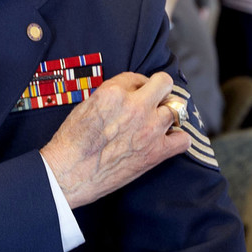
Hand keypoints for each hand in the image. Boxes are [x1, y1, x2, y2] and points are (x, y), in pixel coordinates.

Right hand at [40, 71, 191, 208]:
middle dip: (160, 91)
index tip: (136, 95)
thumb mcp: (86, 105)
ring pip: (176, 109)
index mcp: (114, 92)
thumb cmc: (71, 143)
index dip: (138, 86)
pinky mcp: (155, 152)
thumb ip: (110, 96)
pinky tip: (168, 141)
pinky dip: (178, 139)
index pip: (138, 77)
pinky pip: (182, 140)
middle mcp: (135, 106)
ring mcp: (149, 128)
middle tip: (154, 102)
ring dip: (168, 115)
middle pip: (165, 83)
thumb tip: (127, 95)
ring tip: (158, 123)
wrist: (68, 173)